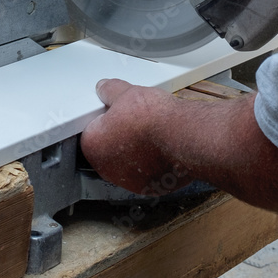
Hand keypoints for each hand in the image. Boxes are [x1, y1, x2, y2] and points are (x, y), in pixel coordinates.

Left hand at [80, 79, 191, 195]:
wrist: (185, 137)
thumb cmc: (154, 119)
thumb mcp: (126, 93)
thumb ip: (110, 91)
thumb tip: (105, 88)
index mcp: (93, 145)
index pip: (93, 130)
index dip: (107, 119)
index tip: (118, 113)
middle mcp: (107, 168)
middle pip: (110, 149)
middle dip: (121, 137)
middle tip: (137, 121)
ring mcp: (129, 181)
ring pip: (129, 163)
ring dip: (137, 152)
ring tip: (152, 134)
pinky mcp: (151, 189)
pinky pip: (148, 173)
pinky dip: (154, 163)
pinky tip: (163, 148)